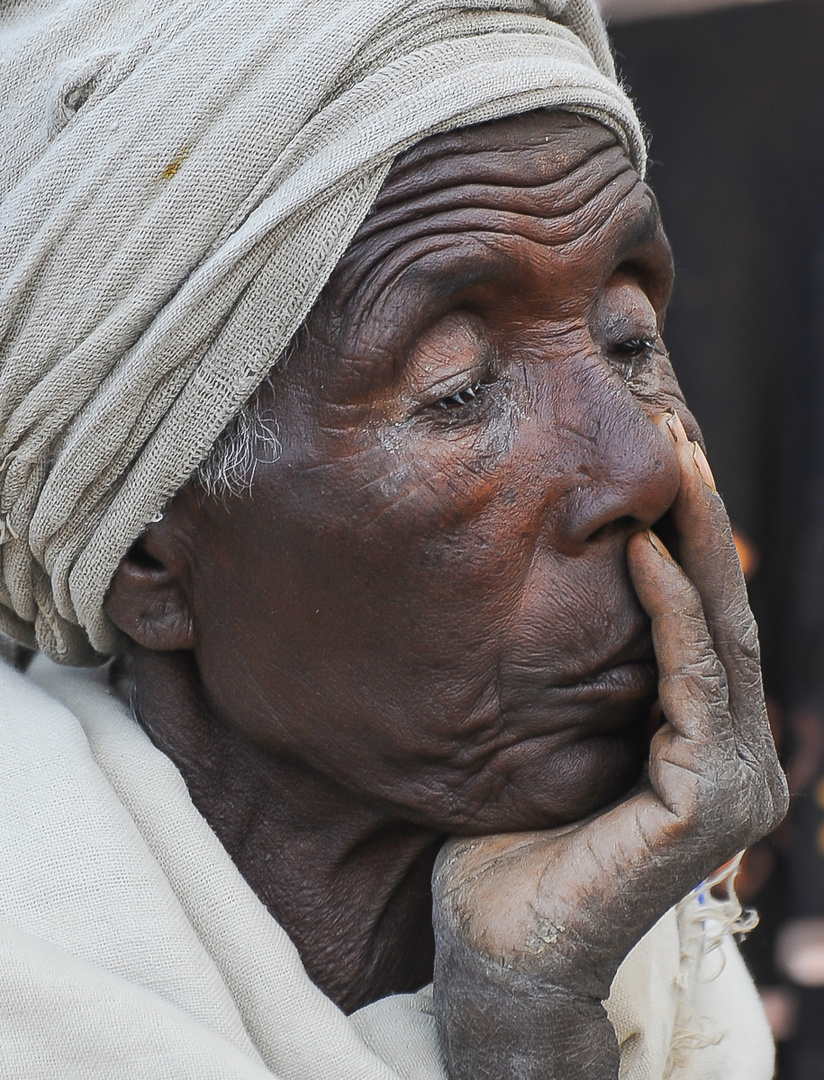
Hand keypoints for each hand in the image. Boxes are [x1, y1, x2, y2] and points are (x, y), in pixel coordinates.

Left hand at [432, 410, 787, 1079]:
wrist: (497, 954)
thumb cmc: (507, 851)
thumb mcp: (547, 743)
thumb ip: (579, 681)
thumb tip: (559, 591)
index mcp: (702, 746)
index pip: (704, 622)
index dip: (689, 539)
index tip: (662, 462)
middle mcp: (735, 760)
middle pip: (724, 613)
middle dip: (704, 519)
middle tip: (678, 429)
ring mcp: (732, 784)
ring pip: (721, 635)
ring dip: (698, 542)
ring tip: (675, 460)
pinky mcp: (708, 805)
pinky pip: (690, 683)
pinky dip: (673, 613)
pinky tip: (642, 552)